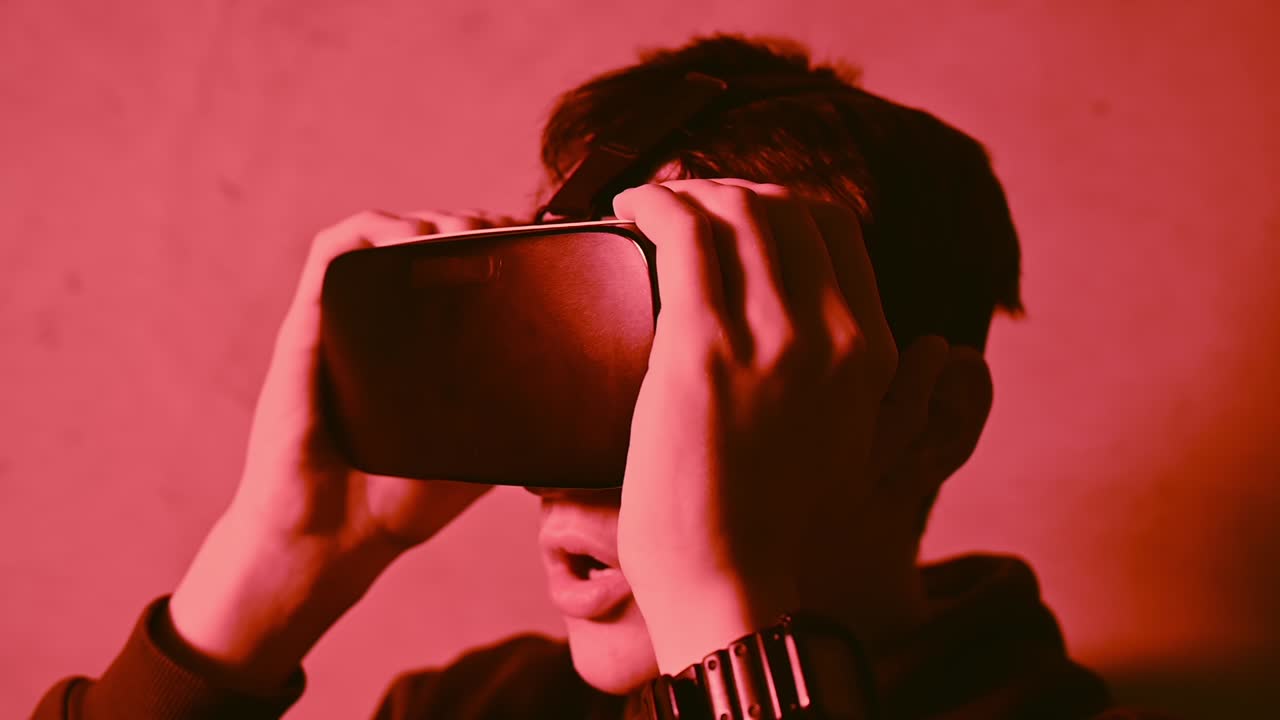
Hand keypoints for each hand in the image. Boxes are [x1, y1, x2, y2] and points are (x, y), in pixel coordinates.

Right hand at [169, 209, 519, 687]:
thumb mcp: (479, 458)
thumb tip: (583, 417)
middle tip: (513, 230)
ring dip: (429, 217)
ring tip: (471, 230)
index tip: (540, 241)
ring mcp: (343, 323)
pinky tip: (416, 238)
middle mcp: (381, 327)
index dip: (497, 245)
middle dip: (473, 222)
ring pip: (381, 234)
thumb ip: (518, 429)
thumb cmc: (395, 505)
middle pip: (424, 241)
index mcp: (420, 351)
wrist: (327, 543)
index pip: (458, 272)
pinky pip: (330, 254)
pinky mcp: (307, 327)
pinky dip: (374, 229)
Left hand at [611, 180, 898, 672]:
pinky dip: (651, 204)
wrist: (736, 588)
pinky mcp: (703, 352)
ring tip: (648, 208)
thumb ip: (856, 379)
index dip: (776, 202)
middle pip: (783, 205)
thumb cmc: (772, 525)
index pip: (834, 227)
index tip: (731, 212)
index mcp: (872, 353)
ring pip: (733, 208)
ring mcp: (771, 340)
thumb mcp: (849, 442)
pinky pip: (682, 235)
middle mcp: (834, 335)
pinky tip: (626, 209)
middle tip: (679, 208)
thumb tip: (866, 334)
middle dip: (725, 190)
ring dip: (684, 192)